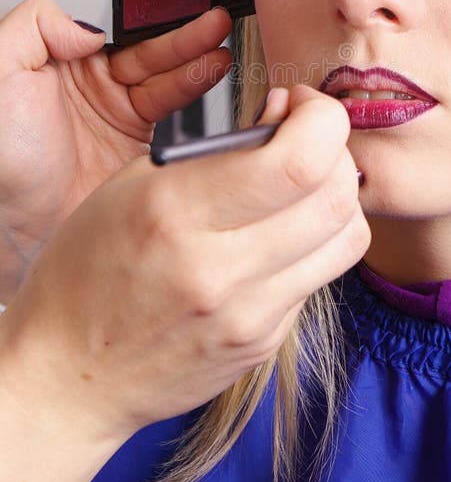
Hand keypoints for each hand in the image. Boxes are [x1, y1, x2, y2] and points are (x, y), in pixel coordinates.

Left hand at [0, 0, 231, 299]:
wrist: (10, 226)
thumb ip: (35, 25)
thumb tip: (89, 26)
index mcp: (65, 63)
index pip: (123, 34)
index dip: (156, 23)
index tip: (183, 10)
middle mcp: (97, 92)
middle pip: (154, 57)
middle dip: (189, 40)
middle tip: (219, 25)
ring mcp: (120, 125)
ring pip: (168, 88)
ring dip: (198, 70)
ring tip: (221, 57)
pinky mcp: (140, 158)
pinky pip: (174, 128)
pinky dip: (196, 112)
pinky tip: (210, 95)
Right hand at [0, 84, 369, 481]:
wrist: (71, 376)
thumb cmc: (88, 269)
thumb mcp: (131, 184)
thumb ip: (215, 149)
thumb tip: (283, 116)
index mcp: (176, 212)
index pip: (300, 160)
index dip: (322, 119)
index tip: (300, 105)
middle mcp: (220, 269)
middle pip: (338, 195)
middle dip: (335, 149)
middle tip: (305, 138)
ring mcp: (249, 315)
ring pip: (349, 236)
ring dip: (337, 195)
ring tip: (300, 185)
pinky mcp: (265, 343)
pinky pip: (321, 275)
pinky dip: (313, 241)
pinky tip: (276, 234)